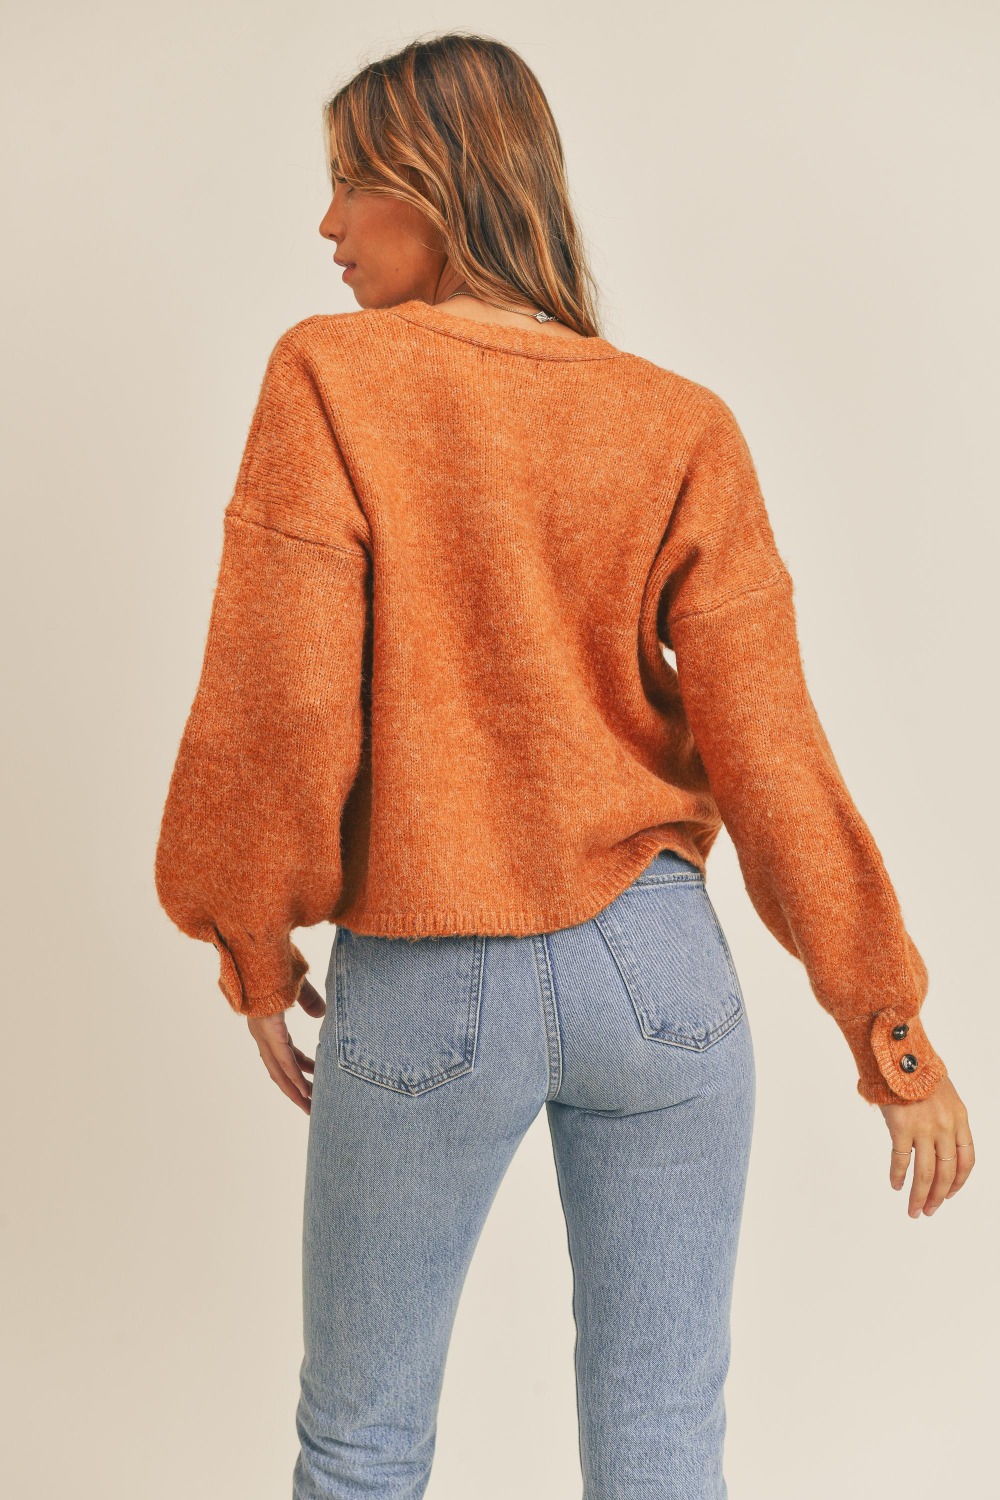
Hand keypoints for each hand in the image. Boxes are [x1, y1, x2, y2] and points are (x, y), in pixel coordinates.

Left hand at [246, 977, 326, 1113]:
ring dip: (295, 1091)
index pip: (283, 1055)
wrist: (259, 952)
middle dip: (295, 1090)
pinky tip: (305, 1090)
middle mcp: (262, 1033)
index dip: (298, 1069)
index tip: (313, 1080)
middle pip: (278, 1070)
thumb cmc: (275, 965)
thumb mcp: (298, 986)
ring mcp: (264, 1033)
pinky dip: (294, 1077)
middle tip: (311, 1107)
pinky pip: (283, 1060)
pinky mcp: (270, 1030)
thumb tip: (320, 1013)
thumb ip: (308, 1000)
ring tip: (311, 1106)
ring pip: (279, 1070)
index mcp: (267, 1024)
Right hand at [879, 1075, 974, 1216]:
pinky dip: (898, 1176)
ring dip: (920, 1195)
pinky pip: (901, 1160)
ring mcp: (924, 1128)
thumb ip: (943, 1117)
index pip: (967, 1159)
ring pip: (926, 1173)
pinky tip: (895, 1185)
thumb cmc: (916, 1068)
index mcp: (959, 1118)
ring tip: (914, 1210)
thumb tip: (934, 1140)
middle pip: (946, 1171)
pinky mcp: (901, 1127)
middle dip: (938, 1196)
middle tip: (929, 1211)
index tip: (949, 1194)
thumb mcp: (942, 1092)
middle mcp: (945, 1126)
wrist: (899, 1052)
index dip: (958, 1182)